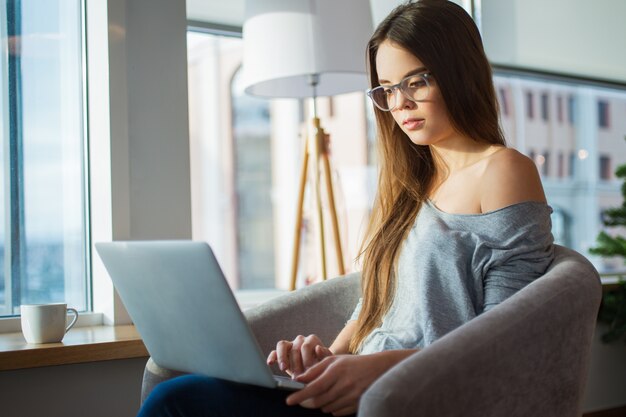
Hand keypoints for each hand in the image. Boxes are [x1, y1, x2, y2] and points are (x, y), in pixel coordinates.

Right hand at [266, 334, 332, 377]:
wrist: (317, 369)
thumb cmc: (323, 366)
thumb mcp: (327, 362)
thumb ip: (325, 356)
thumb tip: (318, 348)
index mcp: (312, 340)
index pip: (306, 347)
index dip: (306, 360)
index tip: (308, 372)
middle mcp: (300, 339)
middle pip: (294, 348)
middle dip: (296, 364)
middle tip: (298, 377)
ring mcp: (290, 345)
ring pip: (282, 345)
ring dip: (282, 357)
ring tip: (283, 368)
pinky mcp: (281, 352)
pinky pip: (274, 351)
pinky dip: (272, 356)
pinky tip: (270, 363)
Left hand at [286, 350, 415, 415]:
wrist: (379, 369)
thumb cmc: (353, 363)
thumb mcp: (334, 360)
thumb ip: (315, 369)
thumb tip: (298, 379)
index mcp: (336, 371)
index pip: (313, 387)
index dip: (299, 395)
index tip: (288, 401)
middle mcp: (344, 384)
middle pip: (318, 401)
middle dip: (307, 402)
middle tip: (302, 399)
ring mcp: (351, 396)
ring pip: (326, 408)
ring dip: (320, 404)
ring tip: (324, 394)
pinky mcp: (357, 405)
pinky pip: (336, 413)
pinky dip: (332, 409)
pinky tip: (335, 399)